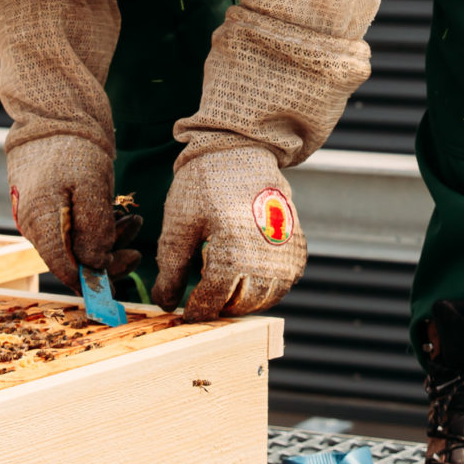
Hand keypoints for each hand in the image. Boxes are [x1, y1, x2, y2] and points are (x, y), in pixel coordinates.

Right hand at [7, 136, 138, 285]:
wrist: (56, 113)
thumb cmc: (74, 145)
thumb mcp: (92, 185)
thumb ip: (94, 228)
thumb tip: (96, 264)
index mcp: (39, 221)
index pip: (63, 267)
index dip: (89, 282)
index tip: (116, 289)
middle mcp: (33, 224)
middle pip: (70, 258)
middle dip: (106, 259)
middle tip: (137, 255)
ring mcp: (39, 215)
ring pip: (75, 243)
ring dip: (107, 240)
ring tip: (135, 224)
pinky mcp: (49, 206)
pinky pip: (73, 226)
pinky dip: (97, 225)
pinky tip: (119, 216)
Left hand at [154, 146, 304, 320]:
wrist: (240, 149)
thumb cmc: (205, 184)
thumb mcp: (179, 224)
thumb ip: (171, 268)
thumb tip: (166, 303)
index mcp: (234, 249)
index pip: (214, 299)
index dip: (197, 310)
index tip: (185, 314)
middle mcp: (267, 254)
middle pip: (241, 303)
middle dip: (219, 307)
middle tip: (202, 301)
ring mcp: (286, 251)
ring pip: (265, 298)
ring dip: (243, 300)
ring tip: (222, 288)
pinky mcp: (296, 244)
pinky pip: (284, 282)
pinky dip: (265, 287)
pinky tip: (245, 275)